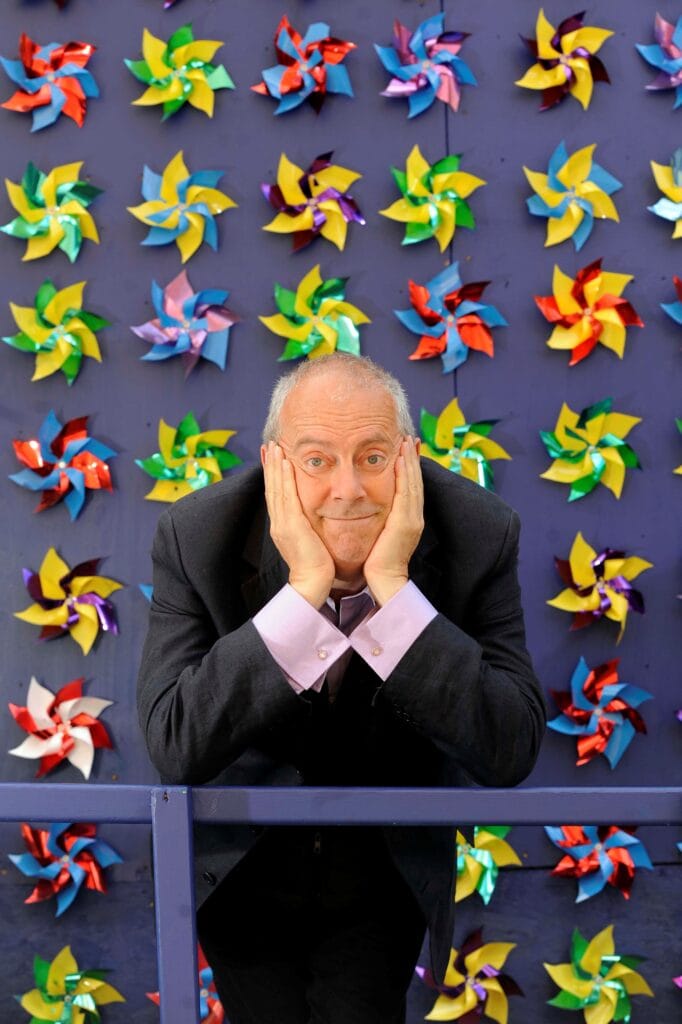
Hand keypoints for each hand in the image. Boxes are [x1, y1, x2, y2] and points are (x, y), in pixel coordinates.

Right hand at [262, 443, 334, 607]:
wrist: (313, 583)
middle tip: (269, 444)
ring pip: (276, 488)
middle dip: (270, 465)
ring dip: (275, 466)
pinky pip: (286, 497)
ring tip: (275, 446)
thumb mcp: (310, 540)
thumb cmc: (317, 565)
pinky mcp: (291, 525)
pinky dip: (284, 478)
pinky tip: (286, 464)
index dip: (273, 475)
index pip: (276, 495)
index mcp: (282, 526)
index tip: (272, 458)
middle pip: (272, 488)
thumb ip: (308, 526)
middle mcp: (279, 522)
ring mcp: (283, 523)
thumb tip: (312, 516)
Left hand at [363, 437, 423, 605]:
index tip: (406, 450)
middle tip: (409, 438)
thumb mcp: (380, 534)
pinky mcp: (406, 523)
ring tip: (407, 441)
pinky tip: (402, 459)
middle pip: (415, 481)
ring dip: (411, 461)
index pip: (410, 488)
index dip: (410, 468)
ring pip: (413, 483)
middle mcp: (414, 517)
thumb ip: (381, 519)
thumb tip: (371, 506)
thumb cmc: (376, 561)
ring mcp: (412, 519)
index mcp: (408, 519)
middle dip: (413, 459)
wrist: (383, 580)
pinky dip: (406, 475)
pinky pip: (407, 493)